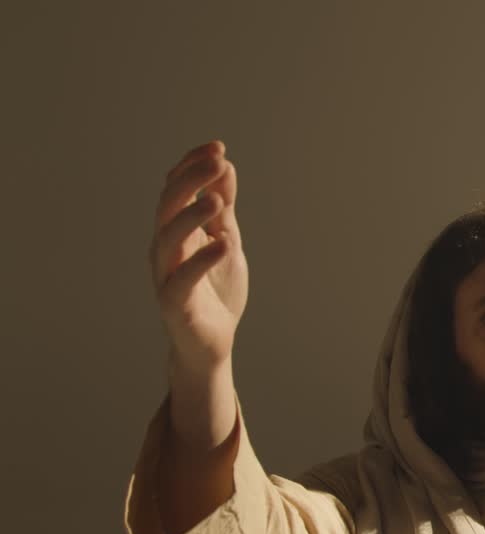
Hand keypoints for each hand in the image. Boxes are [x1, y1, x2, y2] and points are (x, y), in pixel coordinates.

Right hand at [149, 140, 247, 372]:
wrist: (213, 342)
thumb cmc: (215, 290)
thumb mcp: (226, 241)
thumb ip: (223, 210)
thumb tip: (225, 167)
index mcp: (176, 231)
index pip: (176, 189)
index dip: (193, 166)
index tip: (218, 147)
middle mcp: (165, 248)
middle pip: (168, 205)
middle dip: (191, 180)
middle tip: (216, 161)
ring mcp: (165, 274)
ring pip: (168, 238)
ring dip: (191, 216)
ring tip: (218, 201)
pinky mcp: (174, 303)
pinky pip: (182, 278)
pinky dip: (202, 260)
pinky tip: (223, 244)